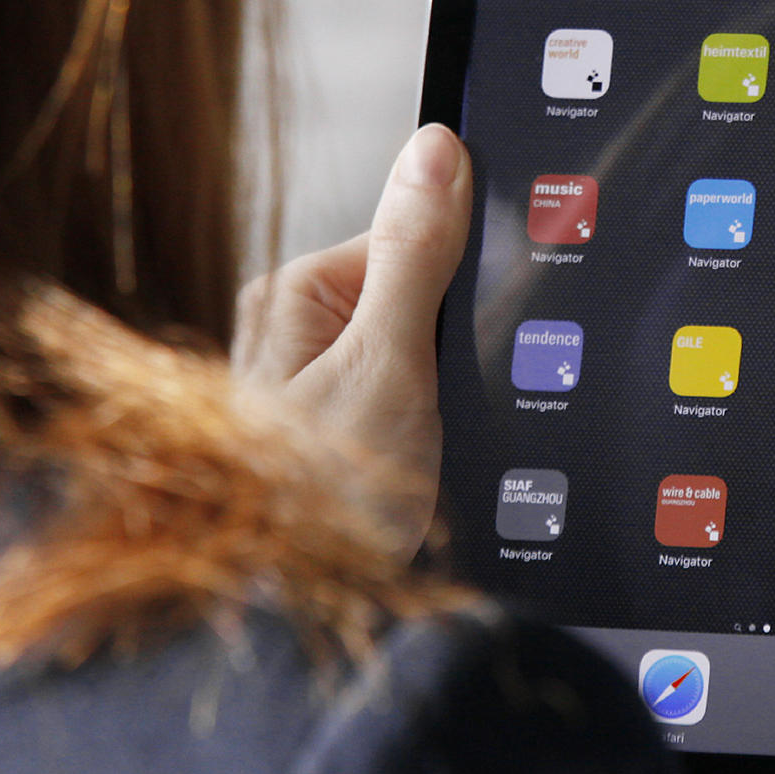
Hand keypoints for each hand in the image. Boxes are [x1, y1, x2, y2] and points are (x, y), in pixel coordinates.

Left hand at [233, 123, 471, 559]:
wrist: (293, 629)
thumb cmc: (318, 506)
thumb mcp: (385, 365)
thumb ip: (417, 252)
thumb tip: (437, 145)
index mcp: (296, 296)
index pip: (417, 241)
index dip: (467, 283)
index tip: (480, 334)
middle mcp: (298, 338)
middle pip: (427, 303)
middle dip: (459, 349)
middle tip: (450, 409)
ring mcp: (321, 397)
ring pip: (429, 367)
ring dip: (452, 404)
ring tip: (432, 456)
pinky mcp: (345, 448)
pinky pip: (416, 415)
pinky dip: (439, 440)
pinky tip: (433, 478)